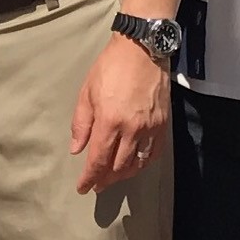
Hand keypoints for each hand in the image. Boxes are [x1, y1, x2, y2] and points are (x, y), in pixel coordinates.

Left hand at [69, 34, 169, 194]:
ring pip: (137, 163)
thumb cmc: (110, 68)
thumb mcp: (86, 93)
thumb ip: (81, 124)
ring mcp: (150, 129)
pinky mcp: (162, 125)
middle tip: (96, 185)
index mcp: (109, 121)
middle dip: (106, 179)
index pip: (98, 159)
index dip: (90, 177)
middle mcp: (132, 129)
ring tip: (112, 178)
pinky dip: (142, 164)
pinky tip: (134, 165)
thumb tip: (77, 149)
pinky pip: (153, 153)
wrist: (141, 51)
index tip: (83, 188)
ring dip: (123, 175)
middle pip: (118, 166)